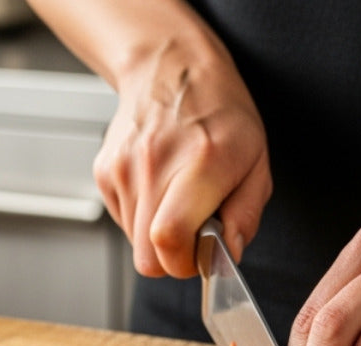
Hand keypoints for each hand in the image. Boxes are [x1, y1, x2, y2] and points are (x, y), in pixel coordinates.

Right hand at [95, 45, 270, 277]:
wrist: (170, 67)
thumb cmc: (219, 113)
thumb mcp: (256, 161)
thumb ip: (246, 214)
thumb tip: (229, 255)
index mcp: (201, 164)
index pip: (169, 238)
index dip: (184, 263)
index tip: (201, 255)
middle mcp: (154, 165)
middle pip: (147, 257)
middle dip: (172, 260)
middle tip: (194, 235)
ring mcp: (122, 168)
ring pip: (134, 244)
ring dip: (157, 236)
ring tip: (178, 200)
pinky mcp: (104, 172)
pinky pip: (123, 221)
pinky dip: (142, 217)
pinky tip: (159, 188)